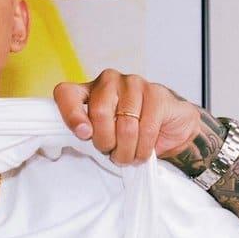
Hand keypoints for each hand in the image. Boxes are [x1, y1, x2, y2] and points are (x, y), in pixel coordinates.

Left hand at [54, 69, 200, 166]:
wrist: (171, 125)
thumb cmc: (132, 129)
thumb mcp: (104, 134)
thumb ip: (89, 132)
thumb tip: (83, 134)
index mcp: (89, 91)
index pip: (67, 93)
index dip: (71, 115)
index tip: (84, 134)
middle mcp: (109, 81)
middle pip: (99, 114)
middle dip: (106, 143)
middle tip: (113, 151)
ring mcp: (133, 84)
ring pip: (124, 126)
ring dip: (127, 151)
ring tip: (130, 155)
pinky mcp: (156, 93)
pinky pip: (146, 129)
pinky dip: (144, 148)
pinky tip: (144, 149)